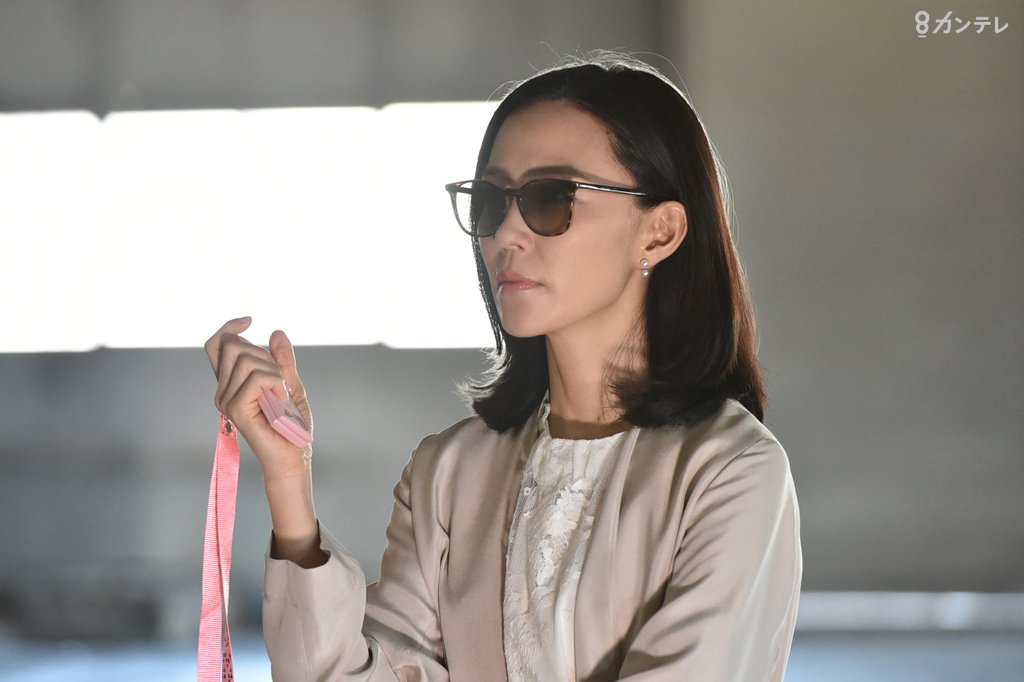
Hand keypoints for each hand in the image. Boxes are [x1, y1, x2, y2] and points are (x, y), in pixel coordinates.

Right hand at [204, 317, 313, 483]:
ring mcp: (226, 400)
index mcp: (231, 383)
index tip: (250, 321)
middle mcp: (223, 390)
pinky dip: (277, 383)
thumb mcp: (290, 383)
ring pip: (248, 359)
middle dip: (265, 355)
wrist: (294, 455)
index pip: (216, 345)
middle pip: (235, 346)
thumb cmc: (292, 425)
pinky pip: (257, 378)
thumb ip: (282, 360)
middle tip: (279, 380)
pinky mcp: (235, 408)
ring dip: (275, 371)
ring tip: (281, 396)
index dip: (229, 328)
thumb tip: (276, 333)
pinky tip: (281, 401)